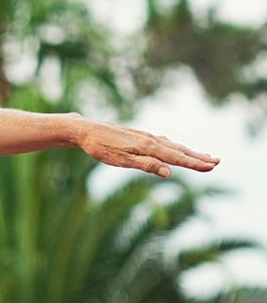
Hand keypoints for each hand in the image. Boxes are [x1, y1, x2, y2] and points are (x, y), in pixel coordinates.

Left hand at [77, 118, 218, 177]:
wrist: (85, 130)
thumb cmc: (101, 148)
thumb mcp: (121, 160)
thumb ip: (146, 165)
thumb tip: (169, 172)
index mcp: (148, 147)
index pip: (177, 157)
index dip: (195, 163)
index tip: (212, 167)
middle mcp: (150, 139)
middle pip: (179, 150)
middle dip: (198, 157)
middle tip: (217, 162)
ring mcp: (145, 136)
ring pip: (172, 145)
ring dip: (189, 151)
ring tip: (204, 155)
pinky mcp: (138, 136)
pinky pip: (162, 142)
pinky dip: (174, 147)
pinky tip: (176, 148)